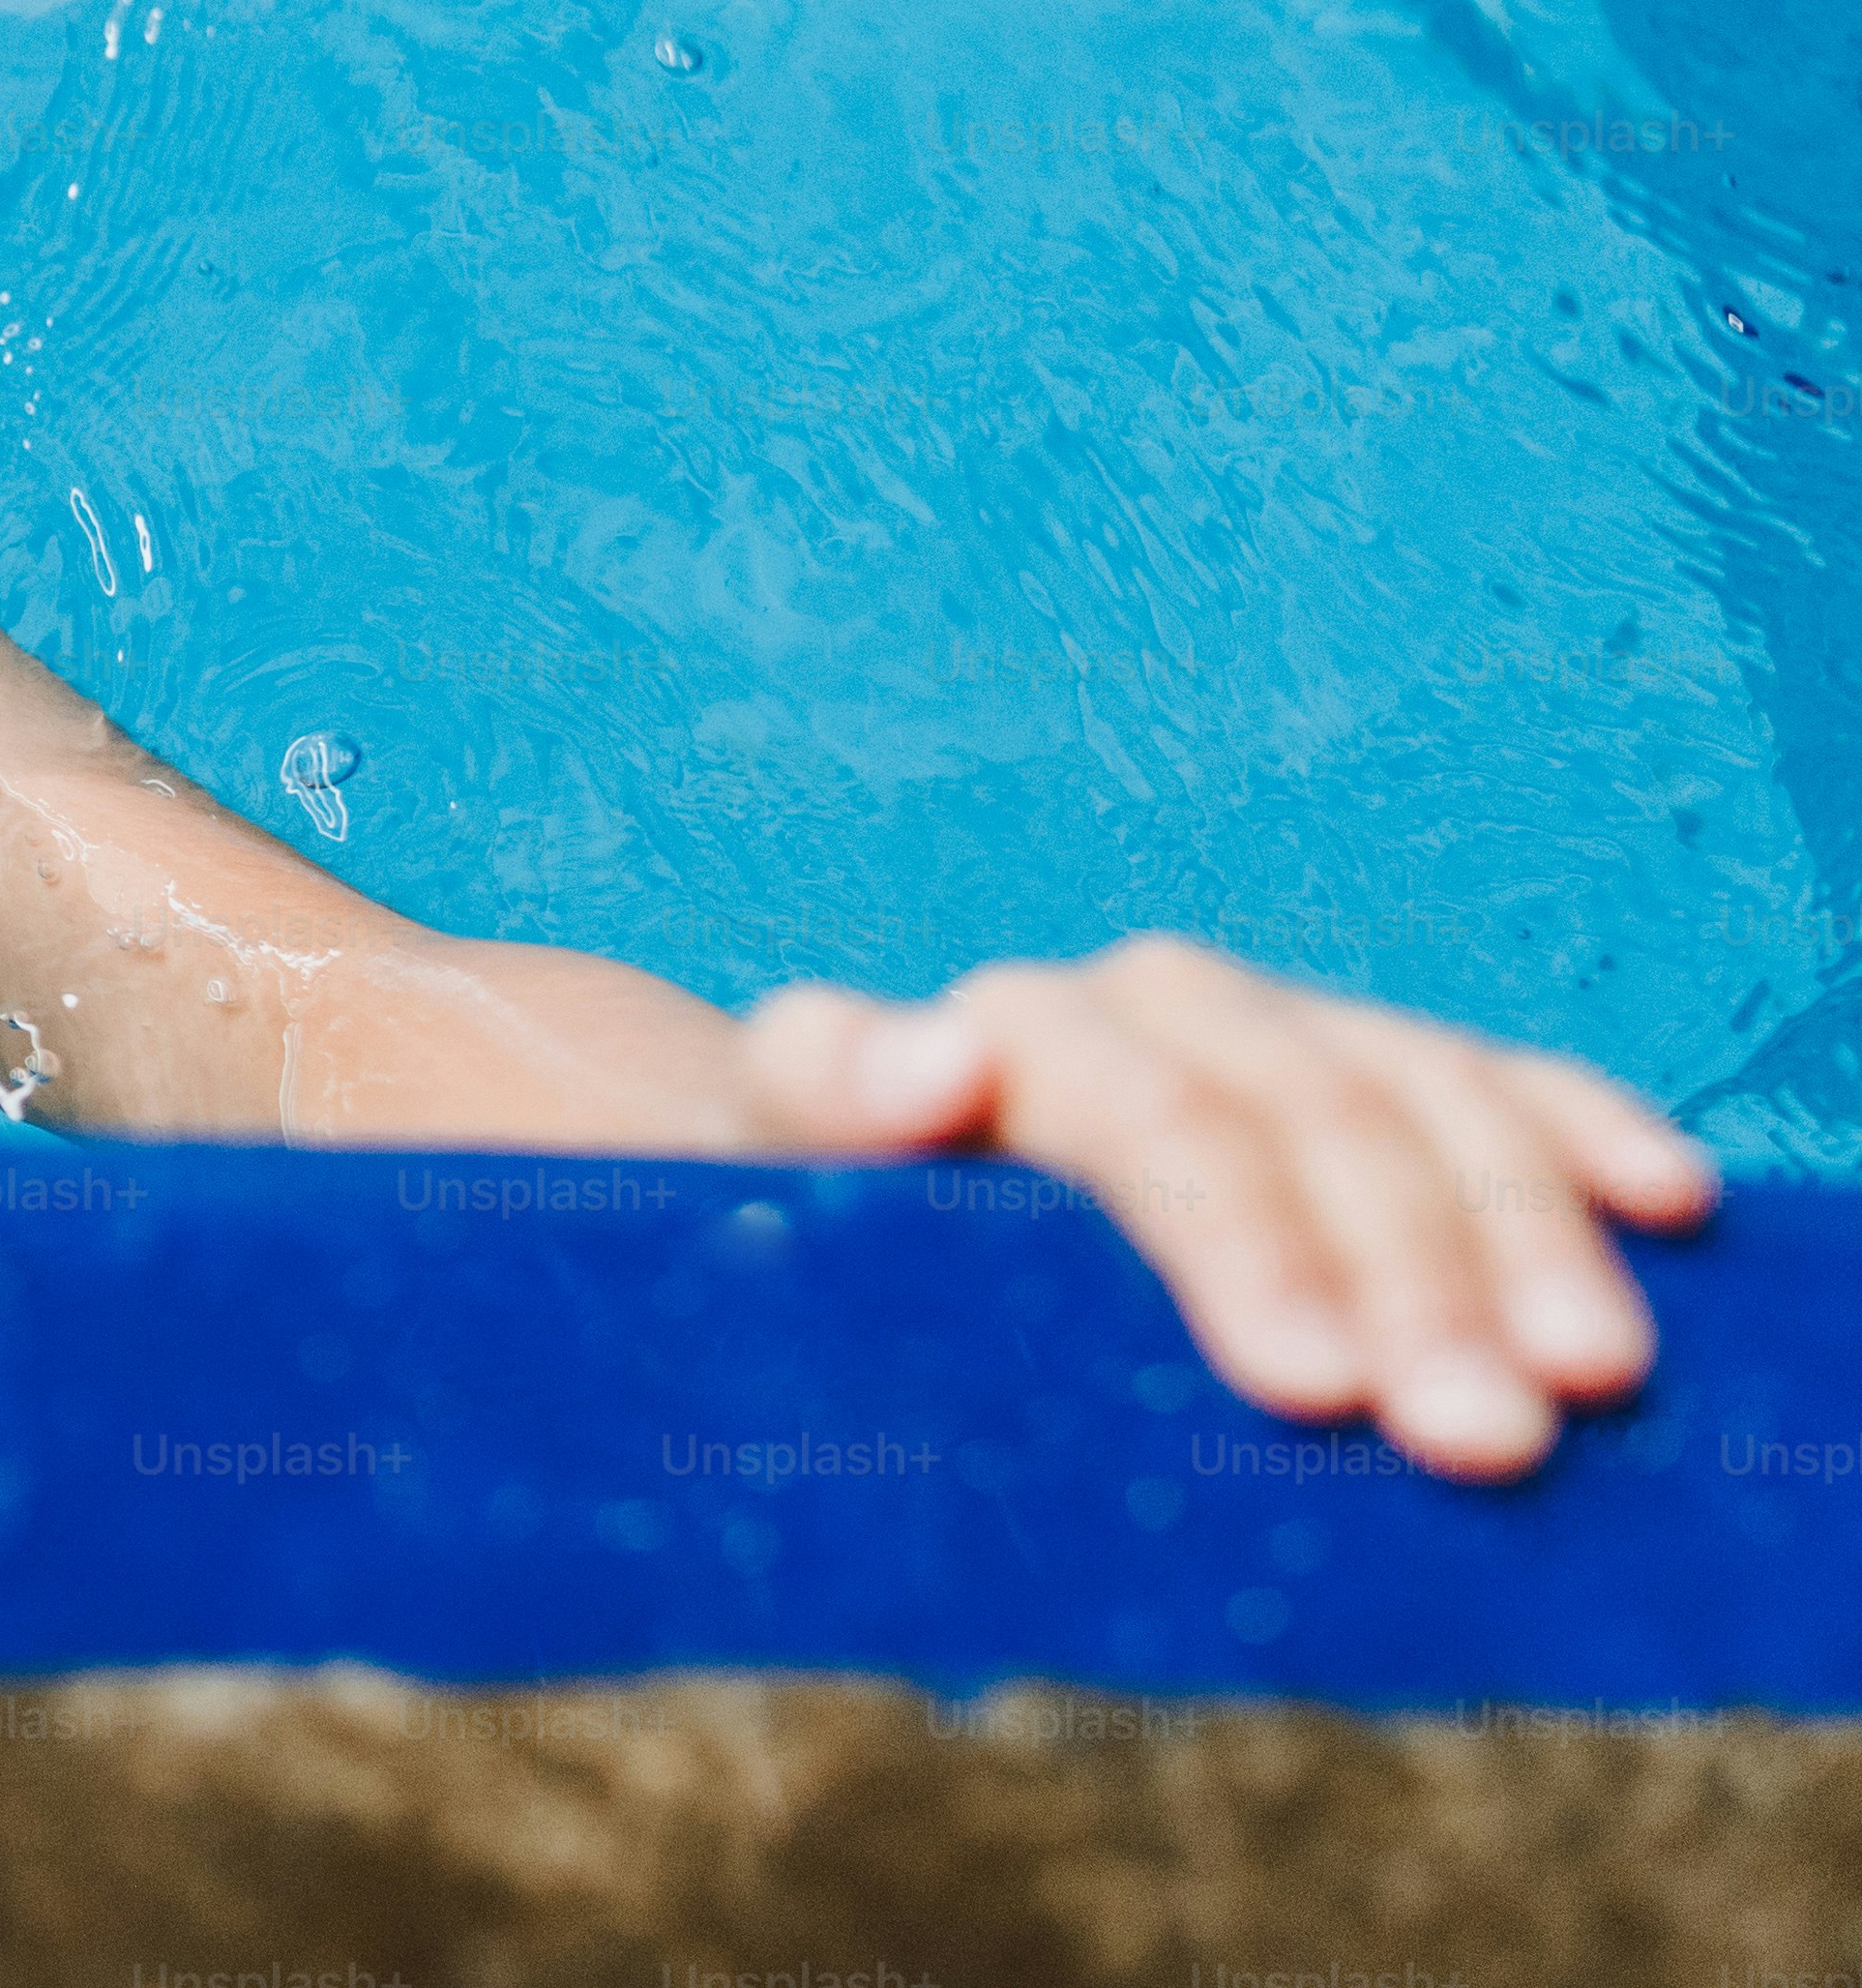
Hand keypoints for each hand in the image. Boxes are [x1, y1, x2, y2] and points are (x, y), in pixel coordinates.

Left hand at [738, 934, 1715, 1480]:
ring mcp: (1256, 1024)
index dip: (1235, 1244)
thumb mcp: (776, 1161)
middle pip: (1297, 1123)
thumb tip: (931, 1056)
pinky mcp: (1349, 1059)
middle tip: (1477, 1438)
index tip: (1307, 1383)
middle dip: (1402, 1280)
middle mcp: (1140, 1003)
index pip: (1142, 1121)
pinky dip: (1573, 1135)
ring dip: (1514, 1234)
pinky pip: (1484, 1077)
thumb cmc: (806, 1206)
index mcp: (1006, 1033)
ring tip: (1585, 1381)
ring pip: (1408, 1099)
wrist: (821, 1156)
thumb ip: (831, 1091)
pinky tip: (1664, 1203)